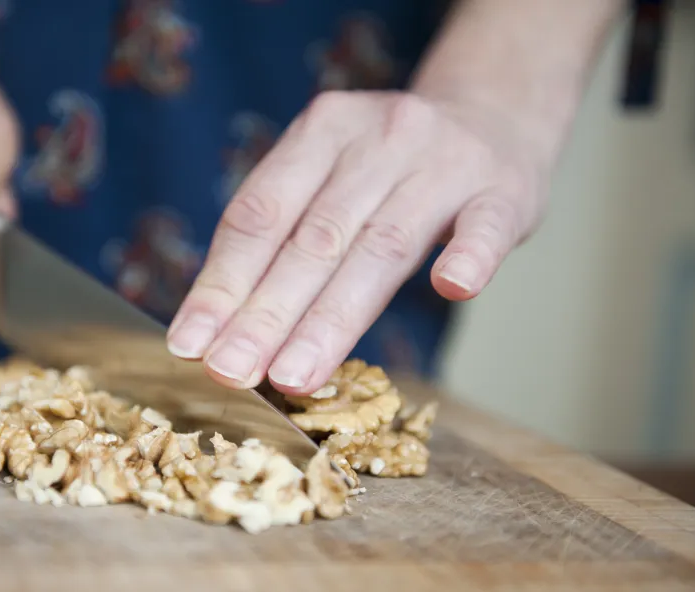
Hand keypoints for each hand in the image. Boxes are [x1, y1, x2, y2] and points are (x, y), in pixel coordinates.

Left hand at [168, 90, 547, 393]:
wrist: (494, 113)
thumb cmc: (392, 167)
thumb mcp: (328, 175)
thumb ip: (281, 238)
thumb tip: (214, 332)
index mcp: (321, 133)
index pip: (259, 216)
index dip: (222, 283)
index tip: (190, 345)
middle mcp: (378, 140)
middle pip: (313, 239)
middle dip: (265, 314)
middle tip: (230, 372)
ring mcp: (444, 163)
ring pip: (381, 246)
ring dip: (333, 317)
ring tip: (293, 375)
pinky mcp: (503, 190)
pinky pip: (486, 226)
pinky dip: (468, 255)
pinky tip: (450, 289)